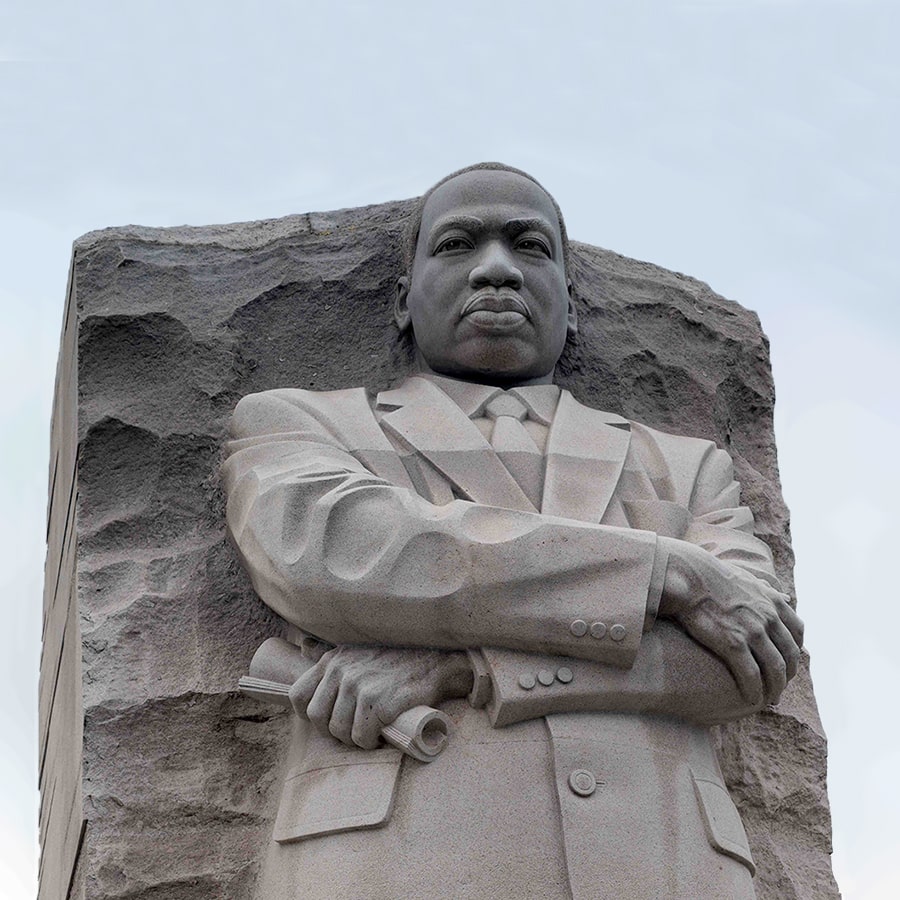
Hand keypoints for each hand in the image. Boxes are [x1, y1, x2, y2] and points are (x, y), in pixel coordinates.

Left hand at [288, 646, 472, 748]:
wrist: (436, 659)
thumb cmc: (397, 657)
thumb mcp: (358, 647)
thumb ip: (331, 651)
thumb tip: (304, 646)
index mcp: (333, 660)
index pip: (299, 695)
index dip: (308, 716)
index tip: (326, 722)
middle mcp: (342, 671)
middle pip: (318, 718)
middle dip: (333, 732)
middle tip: (354, 731)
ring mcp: (360, 686)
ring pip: (340, 731)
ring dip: (355, 739)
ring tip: (370, 733)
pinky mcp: (379, 702)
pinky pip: (362, 736)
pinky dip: (370, 742)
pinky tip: (382, 735)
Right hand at [657, 537, 803, 706]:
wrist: (689, 577)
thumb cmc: (712, 576)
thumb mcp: (749, 579)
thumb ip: (768, 592)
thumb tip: (785, 598)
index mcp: (773, 602)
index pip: (797, 633)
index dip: (795, 651)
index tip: (787, 663)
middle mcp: (769, 618)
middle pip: (789, 655)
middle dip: (787, 675)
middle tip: (779, 688)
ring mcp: (753, 632)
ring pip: (775, 669)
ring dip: (775, 688)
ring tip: (769, 699)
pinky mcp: (733, 644)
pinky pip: (751, 675)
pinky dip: (755, 690)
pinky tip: (752, 699)